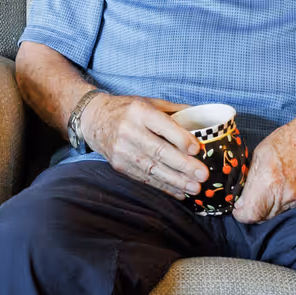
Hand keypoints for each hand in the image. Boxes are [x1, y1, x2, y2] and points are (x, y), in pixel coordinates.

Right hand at [82, 95, 206, 198]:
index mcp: (139, 111)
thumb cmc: (126, 109)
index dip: (180, 138)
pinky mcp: (119, 165)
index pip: (162, 126)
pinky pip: (145, 178)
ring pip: (152, 168)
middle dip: (183, 165)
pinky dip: (164, 187)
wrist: (93, 119)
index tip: (197, 149)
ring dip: (176, 180)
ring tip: (194, 187)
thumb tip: (202, 119)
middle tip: (202, 174)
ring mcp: (122, 151)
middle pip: (158, 151)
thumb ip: (174, 111)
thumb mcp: (148, 102)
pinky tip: (179, 192)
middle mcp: (129, 131)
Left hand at [233, 113, 295, 222]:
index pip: (250, 215)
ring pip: (277, 213)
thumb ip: (251, 178)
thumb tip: (243, 194)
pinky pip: (291, 207)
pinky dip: (285, 200)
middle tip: (251, 195)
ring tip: (271, 185)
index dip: (241, 212)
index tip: (239, 205)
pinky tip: (286, 183)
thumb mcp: (260, 153)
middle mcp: (286, 196)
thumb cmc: (291, 138)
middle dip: (254, 209)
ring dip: (270, 205)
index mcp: (270, 183)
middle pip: (263, 217)